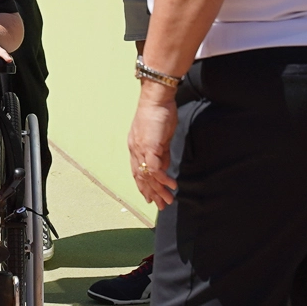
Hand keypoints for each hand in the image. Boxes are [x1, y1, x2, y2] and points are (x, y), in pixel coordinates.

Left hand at [128, 89, 178, 206]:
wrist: (156, 100)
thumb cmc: (159, 115)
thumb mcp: (161, 137)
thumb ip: (161, 153)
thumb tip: (164, 167)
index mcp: (135, 147)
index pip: (137, 171)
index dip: (143, 185)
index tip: (148, 196)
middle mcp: (135, 150)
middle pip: (141, 177)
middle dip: (150, 193)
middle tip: (159, 205)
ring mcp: (141, 149)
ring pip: (147, 176)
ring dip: (158, 190)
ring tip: (167, 201)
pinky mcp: (149, 147)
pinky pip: (155, 169)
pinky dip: (162, 179)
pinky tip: (171, 186)